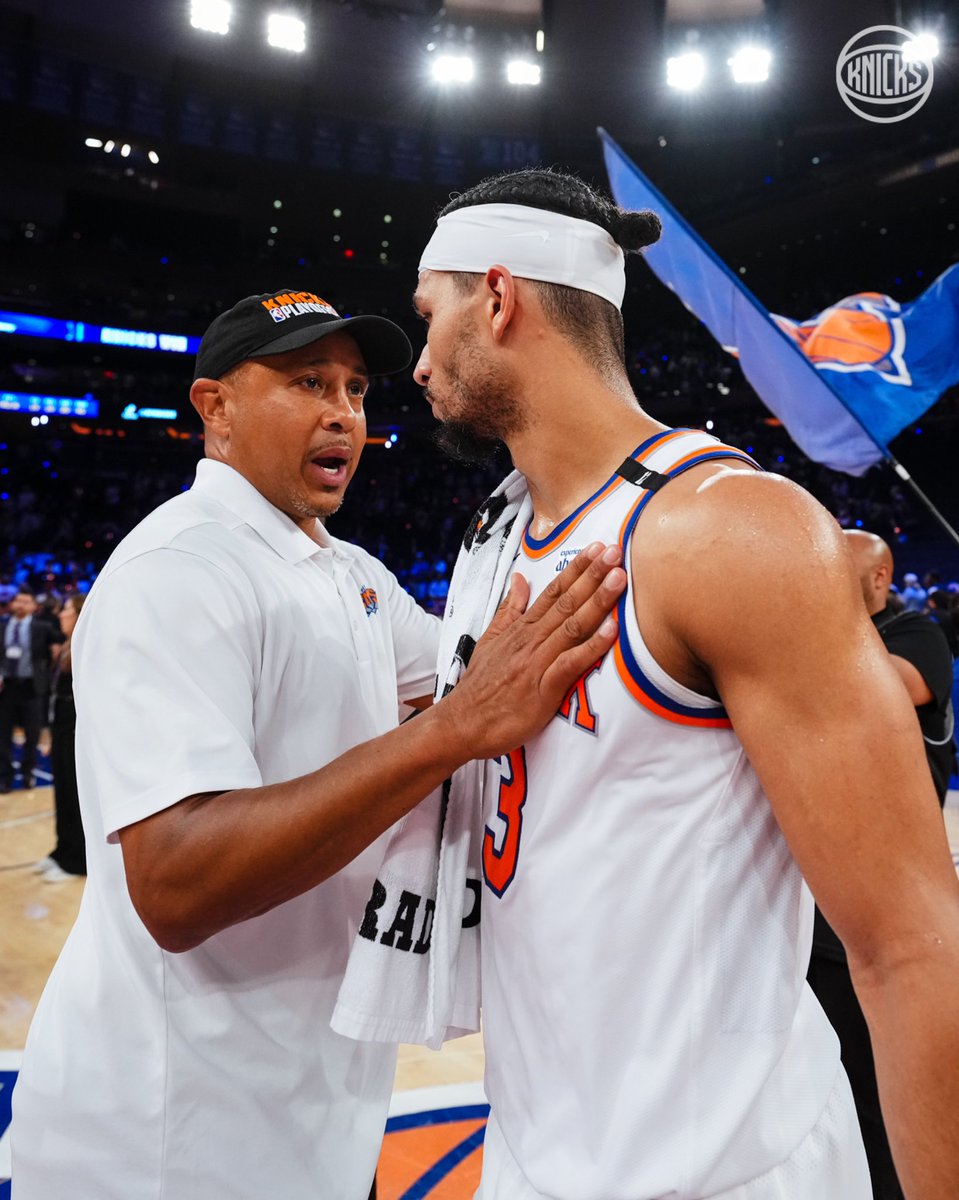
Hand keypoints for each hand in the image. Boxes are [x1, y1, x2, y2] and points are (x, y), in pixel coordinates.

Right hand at [439, 542, 625, 759]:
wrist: (461, 723)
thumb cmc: (479, 686)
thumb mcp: (490, 640)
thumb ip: (509, 609)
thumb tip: (519, 579)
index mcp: (521, 629)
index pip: (553, 591)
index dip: (577, 569)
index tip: (598, 548)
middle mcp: (530, 640)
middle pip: (566, 602)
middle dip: (593, 575)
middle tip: (616, 552)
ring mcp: (536, 663)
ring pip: (572, 626)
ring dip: (597, 601)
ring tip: (619, 579)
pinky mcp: (542, 690)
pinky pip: (570, 664)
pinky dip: (591, 647)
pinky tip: (611, 631)